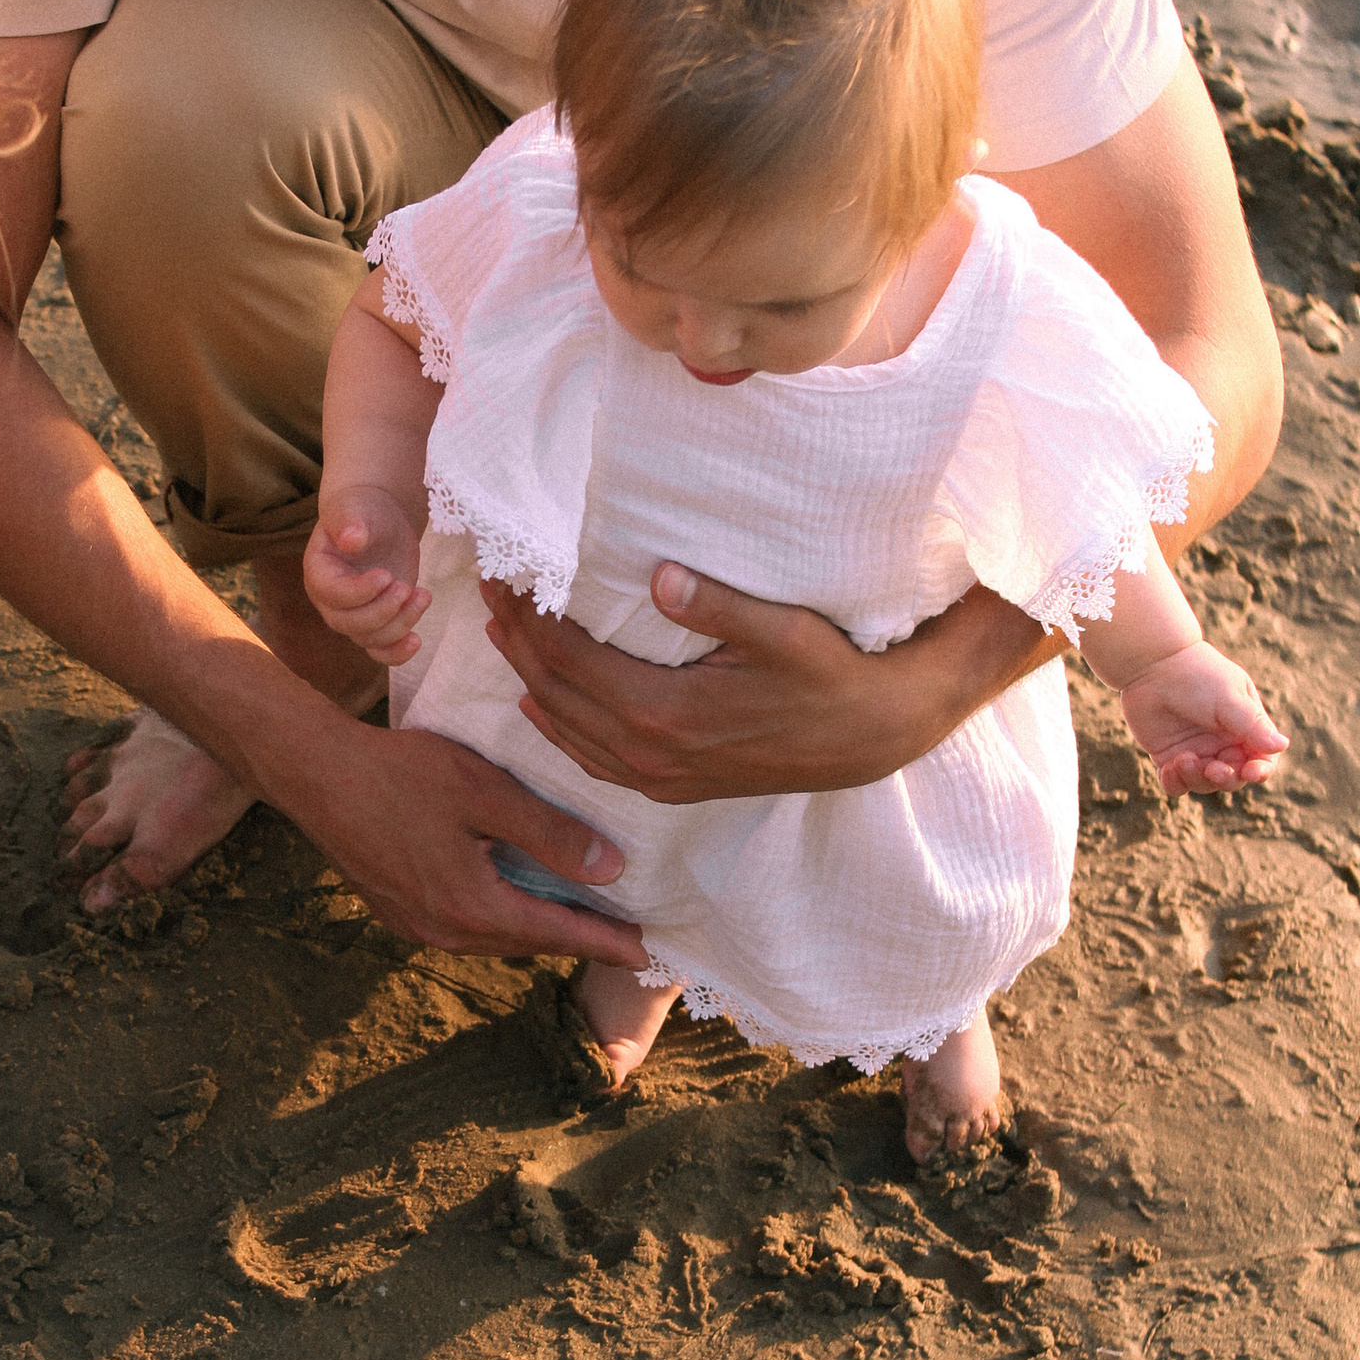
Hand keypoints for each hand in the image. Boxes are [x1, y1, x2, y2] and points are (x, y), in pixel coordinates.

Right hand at [301, 720, 649, 966]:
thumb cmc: (397, 774)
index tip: (649, 951)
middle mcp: (447, 931)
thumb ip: (548, 833)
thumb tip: (611, 868)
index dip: (608, 942)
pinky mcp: (399, 912)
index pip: (559, 934)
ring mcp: (418, 927)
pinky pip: (467, 925)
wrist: (312, 774)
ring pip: (497, 936)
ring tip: (579, 915)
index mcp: (474, 908)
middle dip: (578, 938)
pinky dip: (503, 916)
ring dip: (539, 927)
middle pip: (530, 942)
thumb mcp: (483, 793)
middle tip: (624, 932)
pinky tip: (515, 894)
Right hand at [305, 486, 429, 667]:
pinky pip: (381, 651)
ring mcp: (353, 615)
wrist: (379, 521)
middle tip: (405, 586)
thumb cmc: (362, 510)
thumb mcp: (355, 507)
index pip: (333, 594)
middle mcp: (330, 601)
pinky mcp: (377, 622)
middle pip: (350, 624)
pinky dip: (398, 652)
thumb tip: (351, 540)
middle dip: (383, 611)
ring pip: (370, 639)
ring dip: (400, 624)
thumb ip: (349, 522)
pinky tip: (417, 640)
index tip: (388, 575)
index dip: (360, 592)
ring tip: (423, 595)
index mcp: (318, 572)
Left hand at [481, 566, 1050, 804]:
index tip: (501, 573)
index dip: (526, 614)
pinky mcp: (673, 786)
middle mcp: (650, 753)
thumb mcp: (783, 631)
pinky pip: (594, 761)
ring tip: (500, 630)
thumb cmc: (833, 674)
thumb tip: (656, 576)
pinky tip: (538, 705)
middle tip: (487, 587)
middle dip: (515, 637)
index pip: (567, 658)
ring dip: (527, 678)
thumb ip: (716, 606)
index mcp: (665, 712)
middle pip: (554, 691)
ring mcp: (659, 776)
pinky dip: (557, 729)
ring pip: (565, 728)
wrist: (872, 738)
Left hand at [1121, 641, 1288, 796]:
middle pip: (1234, 777)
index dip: (1260, 771)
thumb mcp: (1229, 699)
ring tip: (1183, 759)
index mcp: (1245, 728)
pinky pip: (1176, 784)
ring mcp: (1196, 752)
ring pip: (1204, 784)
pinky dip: (1175, 783)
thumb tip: (1282, 745)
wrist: (1153, 665)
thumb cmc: (1197, 675)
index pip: (1261, 759)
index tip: (1250, 772)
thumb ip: (1253, 724)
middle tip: (1212, 769)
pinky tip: (1169, 769)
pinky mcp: (1169, 757)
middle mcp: (1222, 743)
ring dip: (1197, 779)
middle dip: (1226, 779)